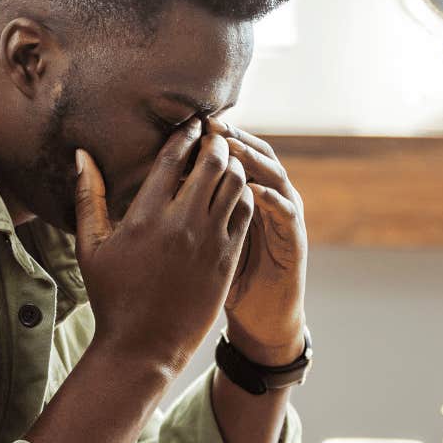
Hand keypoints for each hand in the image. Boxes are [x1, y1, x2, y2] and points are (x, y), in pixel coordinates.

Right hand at [75, 119, 255, 373]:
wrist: (143, 347)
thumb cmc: (111, 296)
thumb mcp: (91, 247)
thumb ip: (88, 196)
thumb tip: (82, 154)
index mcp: (145, 217)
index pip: (172, 158)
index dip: (185, 134)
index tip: (191, 123)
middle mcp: (181, 225)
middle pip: (211, 164)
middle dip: (215, 142)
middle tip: (214, 134)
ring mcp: (209, 242)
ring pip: (235, 184)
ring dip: (233, 165)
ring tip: (226, 160)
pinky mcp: (227, 259)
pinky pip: (245, 213)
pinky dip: (244, 194)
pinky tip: (236, 191)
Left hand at [207, 118, 307, 365]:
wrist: (261, 318)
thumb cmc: (223, 282)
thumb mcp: (202, 244)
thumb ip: (185, 215)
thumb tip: (148, 194)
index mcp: (240, 198)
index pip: (227, 157)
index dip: (209, 140)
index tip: (186, 125)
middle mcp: (266, 199)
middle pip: (253, 155)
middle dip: (232, 139)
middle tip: (211, 124)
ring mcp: (282, 218)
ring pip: (274, 176)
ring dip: (254, 160)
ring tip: (232, 147)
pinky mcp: (294, 241)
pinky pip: (286, 213)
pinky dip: (272, 198)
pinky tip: (254, 190)